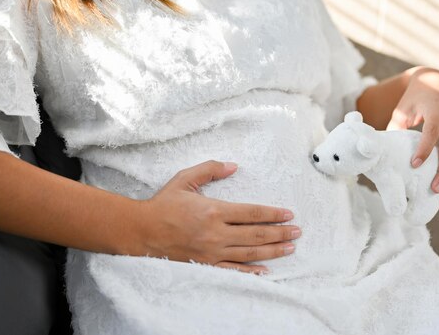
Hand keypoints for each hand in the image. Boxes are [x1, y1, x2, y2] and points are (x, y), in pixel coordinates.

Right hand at [131, 160, 299, 273]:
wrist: (141, 231)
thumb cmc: (163, 204)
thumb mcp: (185, 179)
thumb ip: (210, 169)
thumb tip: (234, 166)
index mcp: (214, 210)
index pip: (252, 213)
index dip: (273, 214)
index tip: (289, 214)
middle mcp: (216, 233)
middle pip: (256, 235)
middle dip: (280, 233)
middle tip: (297, 231)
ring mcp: (212, 252)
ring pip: (250, 253)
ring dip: (273, 250)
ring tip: (290, 248)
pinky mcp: (205, 264)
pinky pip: (233, 270)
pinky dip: (251, 271)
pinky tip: (265, 270)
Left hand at [386, 67, 438, 192]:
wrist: (437, 82)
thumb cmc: (415, 98)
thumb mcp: (403, 109)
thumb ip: (396, 127)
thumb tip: (386, 150)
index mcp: (436, 109)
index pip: (432, 131)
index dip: (424, 149)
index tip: (414, 164)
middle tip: (434, 188)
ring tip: (437, 188)